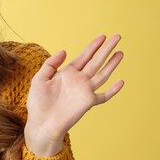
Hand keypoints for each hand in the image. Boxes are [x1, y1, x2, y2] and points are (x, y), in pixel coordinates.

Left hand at [25, 34, 124, 155]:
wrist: (41, 124)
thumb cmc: (38, 103)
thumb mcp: (39, 79)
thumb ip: (51, 64)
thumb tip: (64, 50)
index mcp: (67, 73)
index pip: (84, 56)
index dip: (93, 46)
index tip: (102, 36)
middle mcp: (78, 80)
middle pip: (96, 61)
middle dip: (106, 49)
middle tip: (116, 37)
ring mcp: (84, 91)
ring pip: (102, 74)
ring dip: (112, 64)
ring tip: (120, 53)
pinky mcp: (88, 103)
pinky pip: (104, 96)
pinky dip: (113, 90)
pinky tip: (121, 81)